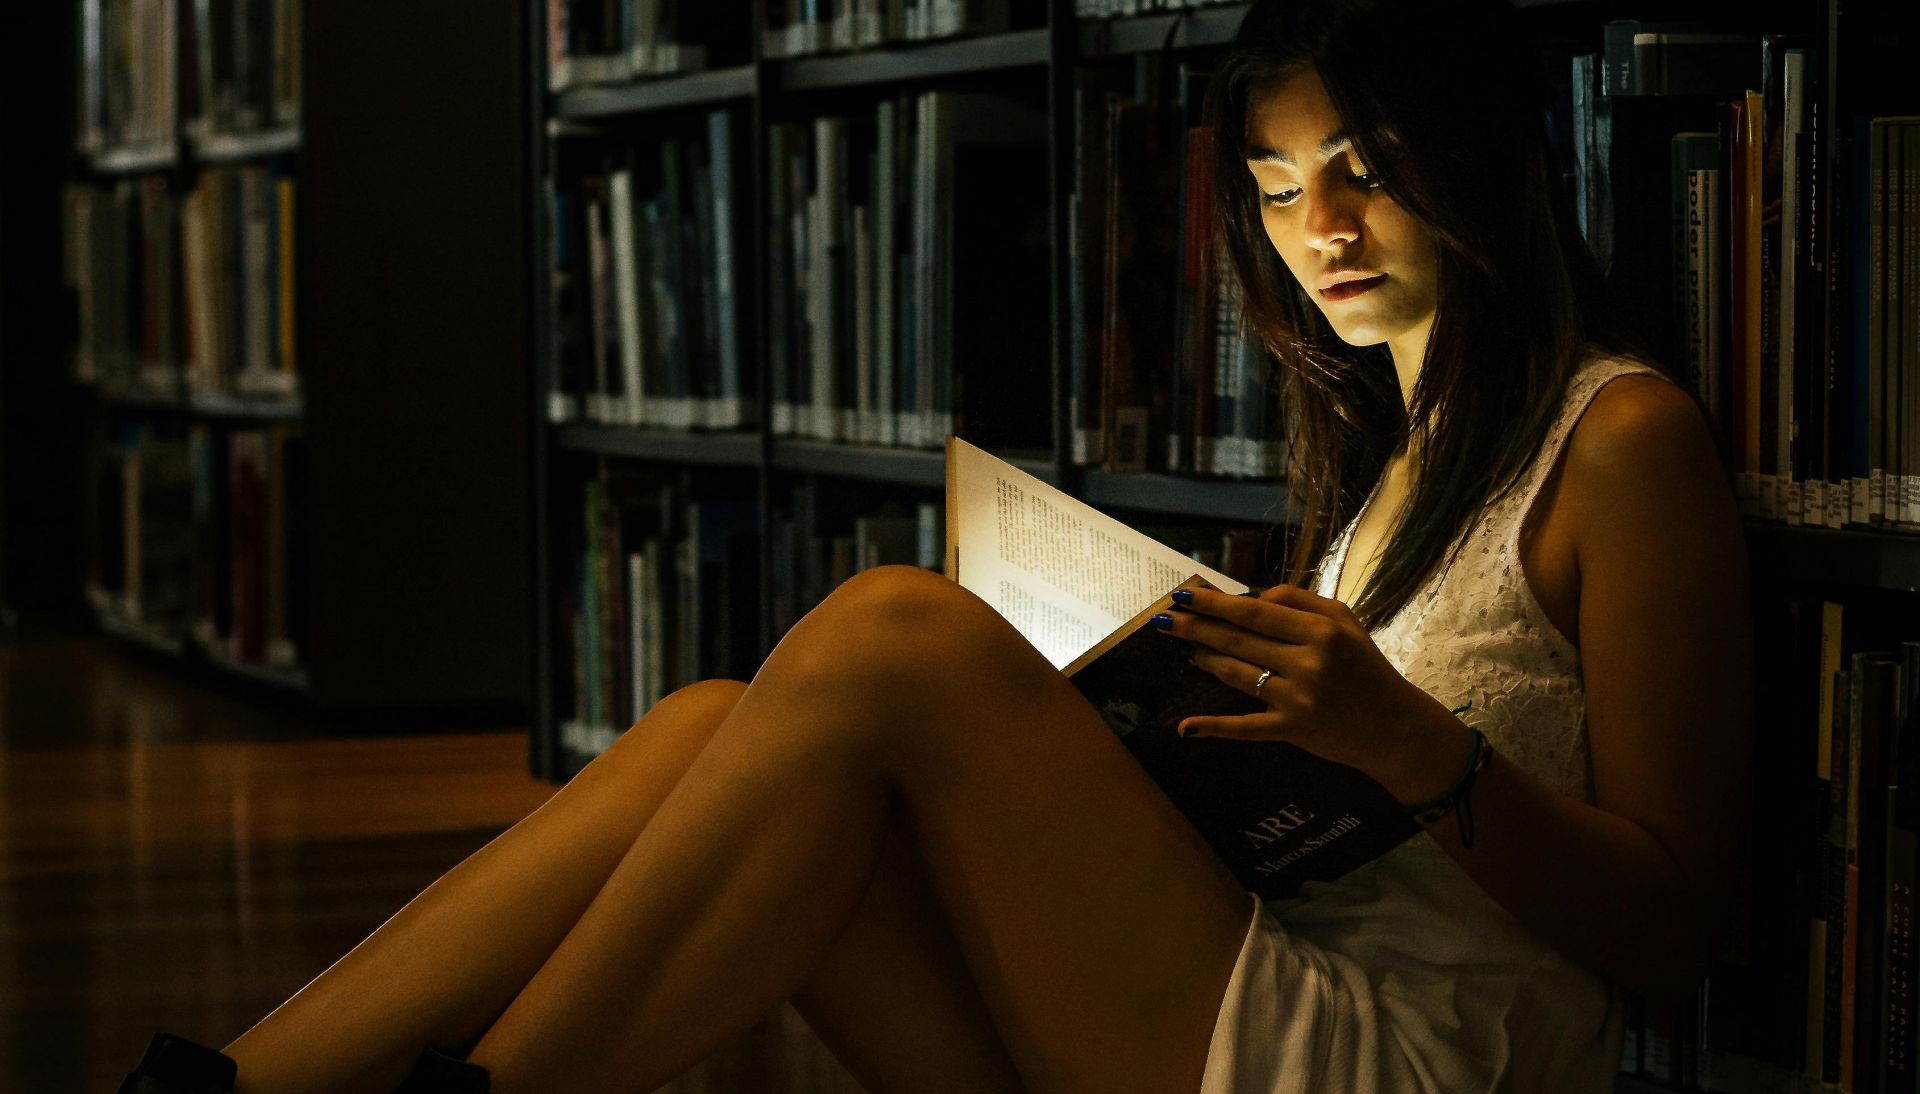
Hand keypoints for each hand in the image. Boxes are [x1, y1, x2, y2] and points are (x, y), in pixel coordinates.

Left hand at [1154, 583, 1460, 794]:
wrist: (1396, 727)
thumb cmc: (1366, 668)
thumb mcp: (1345, 621)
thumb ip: (1301, 600)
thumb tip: (1251, 596)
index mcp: (1320, 630)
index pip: (1255, 610)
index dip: (1215, 603)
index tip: (1184, 595)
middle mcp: (1308, 661)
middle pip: (1239, 639)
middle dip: (1197, 628)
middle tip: (1165, 620)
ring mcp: (1299, 698)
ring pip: (1237, 674)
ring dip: (1206, 660)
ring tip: (1188, 650)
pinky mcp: (1293, 730)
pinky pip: (1246, 726)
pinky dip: (1214, 727)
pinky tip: (1186, 727)